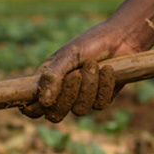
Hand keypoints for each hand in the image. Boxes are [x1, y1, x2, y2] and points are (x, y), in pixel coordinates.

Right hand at [24, 22, 139, 121]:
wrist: (122, 38)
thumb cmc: (91, 42)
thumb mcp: (69, 55)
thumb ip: (54, 76)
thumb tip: (43, 102)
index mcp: (48, 81)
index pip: (32, 107)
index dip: (31, 110)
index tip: (40, 102)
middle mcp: (63, 93)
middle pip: (55, 115)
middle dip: (67, 96)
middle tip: (76, 75)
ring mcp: (82, 98)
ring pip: (79, 110)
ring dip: (88, 87)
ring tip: (93, 65)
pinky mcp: (101, 99)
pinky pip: (99, 104)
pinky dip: (104, 85)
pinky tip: (107, 69)